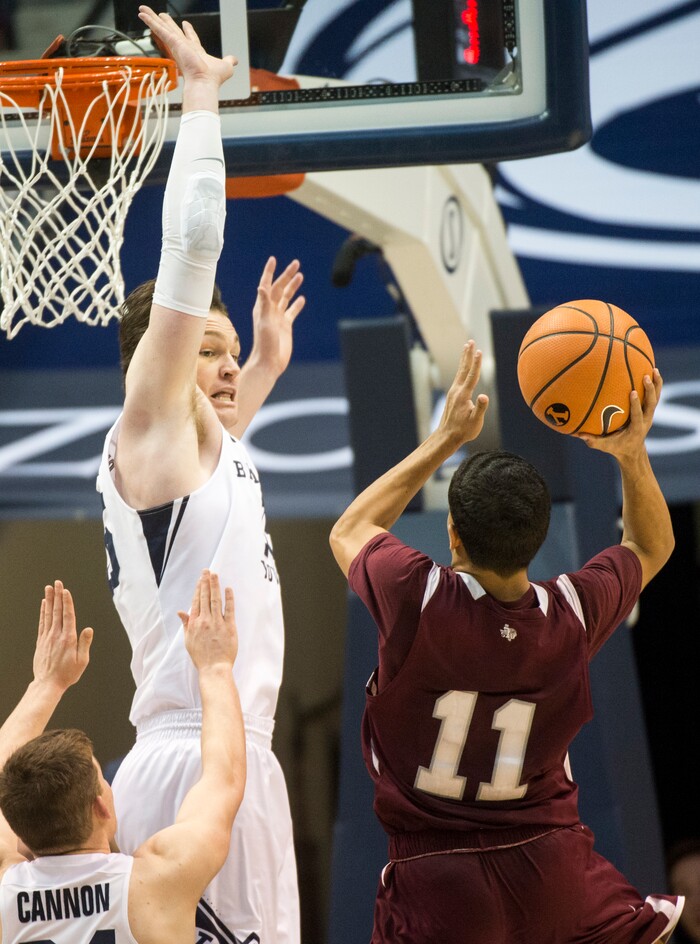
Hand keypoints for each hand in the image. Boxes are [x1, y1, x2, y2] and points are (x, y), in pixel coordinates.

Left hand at [32, 582, 92, 692]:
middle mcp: (56, 635)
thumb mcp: (82, 661)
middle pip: (57, 611)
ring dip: (49, 600)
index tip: (65, 591)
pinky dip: (43, 612)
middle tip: (57, 583)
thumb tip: (89, 629)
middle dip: (57, 595)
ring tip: (49, 589)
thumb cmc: (67, 674)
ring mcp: (47, 637)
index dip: (67, 602)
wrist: (47, 684)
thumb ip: (85, 643)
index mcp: (68, 639)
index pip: (68, 616)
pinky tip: (44, 604)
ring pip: (48, 614)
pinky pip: (42, 622)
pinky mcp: (41, 641)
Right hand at [138, 6, 236, 88]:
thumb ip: (229, 61)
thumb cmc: (214, 79)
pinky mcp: (173, 43)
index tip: (186, 24)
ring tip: (143, 9)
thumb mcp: (226, 66)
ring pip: (163, 28)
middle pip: (173, 31)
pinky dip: (150, 22)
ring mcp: (177, 45)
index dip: (188, 31)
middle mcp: (184, 48)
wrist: (205, 83)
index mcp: (196, 51)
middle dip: (167, 23)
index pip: (190, 38)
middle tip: (161, 14)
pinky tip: (142, 14)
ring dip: (152, 19)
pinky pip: (160, 29)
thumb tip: (235, 60)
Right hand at [179, 571, 236, 669]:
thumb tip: (181, 612)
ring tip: (215, 575)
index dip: (198, 588)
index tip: (200, 579)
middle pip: (205, 597)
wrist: (213, 668)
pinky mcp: (229, 627)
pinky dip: (229, 599)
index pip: (196, 601)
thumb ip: (186, 624)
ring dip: (215, 586)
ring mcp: (217, 623)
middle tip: (207, 571)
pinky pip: (229, 610)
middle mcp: (205, 621)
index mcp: (194, 623)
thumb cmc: (201, 656)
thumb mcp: (188, 640)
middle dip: (206, 582)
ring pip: (215, 600)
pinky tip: (228, 589)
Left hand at [250, 257, 305, 377]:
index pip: (266, 285)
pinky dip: (297, 304)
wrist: (269, 362)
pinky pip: (292, 311)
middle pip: (279, 288)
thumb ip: (264, 304)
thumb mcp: (264, 322)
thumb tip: (261, 287)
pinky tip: (302, 298)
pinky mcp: (285, 326)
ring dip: (292, 286)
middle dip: (287, 275)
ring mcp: (278, 317)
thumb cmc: (264, 344)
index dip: (269, 272)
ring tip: (300, 275)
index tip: (274, 259)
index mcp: (262, 306)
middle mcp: (269, 310)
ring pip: (286, 297)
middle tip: (296, 263)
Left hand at [437, 341, 488, 446]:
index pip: (472, 376)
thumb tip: (484, 397)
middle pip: (464, 369)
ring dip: (464, 359)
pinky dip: (462, 369)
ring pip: (460, 372)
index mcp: (463, 395)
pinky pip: (458, 378)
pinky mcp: (453, 396)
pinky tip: (464, 367)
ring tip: (466, 347)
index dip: (476, 363)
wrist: (447, 436)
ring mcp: (453, 392)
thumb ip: (480, 408)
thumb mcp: (475, 421)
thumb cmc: (463, 430)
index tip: (479, 351)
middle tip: (470, 341)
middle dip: (467, 355)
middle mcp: (456, 391)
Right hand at [576, 369, 661, 459]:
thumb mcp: (605, 446)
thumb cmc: (617, 448)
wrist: (633, 452)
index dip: (636, 403)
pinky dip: (654, 384)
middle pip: (652, 403)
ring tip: (654, 368)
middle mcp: (646, 420)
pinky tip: (651, 371)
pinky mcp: (648, 411)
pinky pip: (653, 396)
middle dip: (650, 390)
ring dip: (657, 384)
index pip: (637, 414)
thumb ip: (593, 441)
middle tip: (646, 376)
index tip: (633, 391)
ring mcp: (649, 415)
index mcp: (636, 428)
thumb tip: (578, 434)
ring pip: (656, 397)